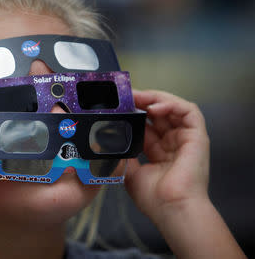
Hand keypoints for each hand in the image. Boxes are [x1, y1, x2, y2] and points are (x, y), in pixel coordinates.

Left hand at [125, 90, 209, 221]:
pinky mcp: (197, 136)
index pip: (145, 124)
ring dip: (154, 99)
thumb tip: (108, 138)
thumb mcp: (130, 170)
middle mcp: (172, 142)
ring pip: (173, 108)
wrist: (171, 208)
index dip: (132, 113)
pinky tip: (154, 107)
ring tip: (137, 98)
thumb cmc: (153, 197)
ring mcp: (185, 138)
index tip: (117, 106)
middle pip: (158, 113)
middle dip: (141, 102)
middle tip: (125, 97)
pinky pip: (189, 111)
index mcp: (158, 151)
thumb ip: (122, 153)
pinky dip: (171, 104)